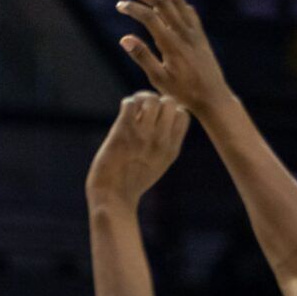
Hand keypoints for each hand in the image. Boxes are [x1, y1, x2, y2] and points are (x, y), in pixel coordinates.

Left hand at [86, 92, 189, 207]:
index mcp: (172, 149)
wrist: (113, 196)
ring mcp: (142, 136)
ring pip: (151, 99)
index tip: (159, 118)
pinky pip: (130, 102)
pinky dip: (127, 104)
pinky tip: (124, 115)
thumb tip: (166, 116)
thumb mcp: (160, 164)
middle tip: (145, 111)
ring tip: (134, 111)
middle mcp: (160, 141)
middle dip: (157, 101)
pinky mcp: (123, 132)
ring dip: (141, 100)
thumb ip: (167, 143)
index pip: (183, 114)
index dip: (171, 110)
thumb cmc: (134, 181)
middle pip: (169, 102)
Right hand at [115, 0, 230, 115]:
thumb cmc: (184, 93)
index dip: (133, 8)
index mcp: (172, 45)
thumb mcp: (159, 80)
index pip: (149, 17)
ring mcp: (194, 31)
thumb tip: (124, 38)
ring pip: (176, 1)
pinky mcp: (200, 34)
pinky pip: (187, 9)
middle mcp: (184, 33)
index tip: (120, 5)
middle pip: (162, 1)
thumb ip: (142, 57)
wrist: (213, 98)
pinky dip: (173, 0)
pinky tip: (164, 3)